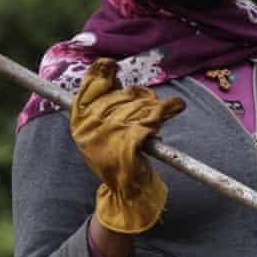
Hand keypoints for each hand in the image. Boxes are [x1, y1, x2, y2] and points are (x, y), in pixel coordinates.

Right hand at [70, 58, 185, 233]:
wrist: (125, 191)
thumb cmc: (115, 156)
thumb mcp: (101, 129)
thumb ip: (104, 104)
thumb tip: (114, 75)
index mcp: (80, 121)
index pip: (89, 86)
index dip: (101, 72)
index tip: (112, 65)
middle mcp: (91, 126)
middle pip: (122, 95)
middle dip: (140, 98)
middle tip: (151, 105)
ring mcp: (108, 134)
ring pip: (139, 106)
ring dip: (156, 106)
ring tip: (163, 109)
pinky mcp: (128, 143)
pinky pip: (152, 119)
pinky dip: (167, 110)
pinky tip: (176, 105)